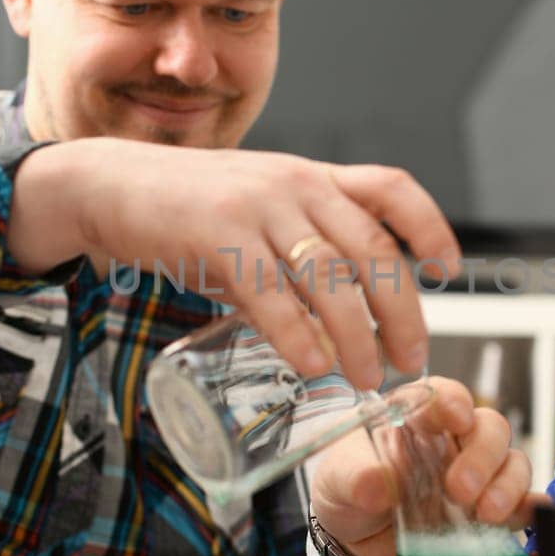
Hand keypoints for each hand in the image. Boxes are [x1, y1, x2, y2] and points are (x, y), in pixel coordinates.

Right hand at [8, 138, 460, 389]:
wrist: (108, 184)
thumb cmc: (188, 210)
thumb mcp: (257, 217)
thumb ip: (295, 263)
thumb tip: (334, 334)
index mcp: (311, 178)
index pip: (389, 187)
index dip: (428, 224)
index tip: (447, 268)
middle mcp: (294, 185)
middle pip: (371, 246)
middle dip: (401, 308)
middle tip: (411, 358)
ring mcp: (256, 206)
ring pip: (328, 273)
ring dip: (356, 332)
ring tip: (366, 377)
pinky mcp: (214, 232)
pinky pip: (267, 289)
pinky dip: (295, 332)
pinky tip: (312, 366)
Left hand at [309, 377, 536, 555]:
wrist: (355, 540)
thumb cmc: (349, 492)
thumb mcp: (338, 481)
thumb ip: (356, 478)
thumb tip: (378, 484)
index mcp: (417, 417)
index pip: (443, 395)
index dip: (454, 402)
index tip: (456, 418)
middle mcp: (453, 441)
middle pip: (488, 428)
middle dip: (482, 455)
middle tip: (460, 489)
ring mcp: (477, 475)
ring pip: (511, 463)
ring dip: (507, 485)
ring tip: (486, 514)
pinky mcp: (488, 511)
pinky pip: (521, 503)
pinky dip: (529, 508)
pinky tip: (529, 514)